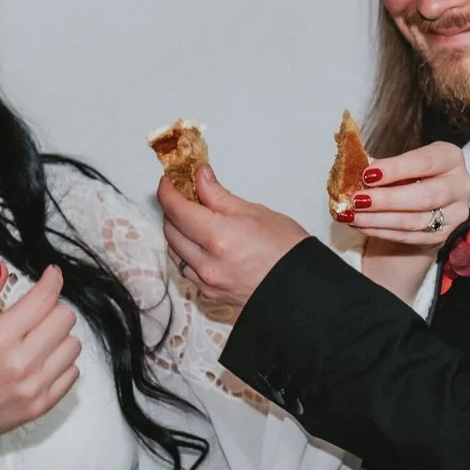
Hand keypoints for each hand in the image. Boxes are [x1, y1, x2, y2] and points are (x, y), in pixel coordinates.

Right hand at [0, 262, 82, 458]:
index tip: (52, 275)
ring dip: (59, 336)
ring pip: (73, 345)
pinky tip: (40, 361)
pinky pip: (72, 373)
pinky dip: (61, 362)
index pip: (44, 299)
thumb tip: (1, 269)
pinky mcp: (41, 406)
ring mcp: (34, 387)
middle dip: (53, 308)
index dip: (52, 280)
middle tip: (36, 312)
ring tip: (36, 338)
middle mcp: (22, 363)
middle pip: (65, 318)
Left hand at [159, 165, 310, 309]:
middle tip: (184, 194)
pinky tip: (199, 242)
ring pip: (174, 250)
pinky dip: (185, 252)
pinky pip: (185, 268)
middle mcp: (207, 262)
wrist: (301, 287)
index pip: (176, 208)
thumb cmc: (287, 250)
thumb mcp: (255, 212)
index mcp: (218, 237)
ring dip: (177, 231)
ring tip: (193, 218)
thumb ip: (218, 195)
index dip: (168, 190)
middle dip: (172, 208)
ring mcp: (206, 281)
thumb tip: (200, 177)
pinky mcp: (209, 292)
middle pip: (170, 229)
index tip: (169, 180)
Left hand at [338, 141, 469, 247]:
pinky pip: (408, 237)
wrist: (422, 203)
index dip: (396, 169)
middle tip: (357, 200)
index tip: (367, 174)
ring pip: (414, 221)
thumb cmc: (410, 175)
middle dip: (387, 200)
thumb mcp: (402, 164)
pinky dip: (380, 231)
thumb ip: (385, 167)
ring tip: (351, 215)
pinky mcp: (442, 236)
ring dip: (378, 220)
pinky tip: (360, 225)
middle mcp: (460, 186)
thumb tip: (356, 171)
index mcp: (451, 158)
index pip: (425, 162)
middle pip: (425, 197)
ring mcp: (454, 214)